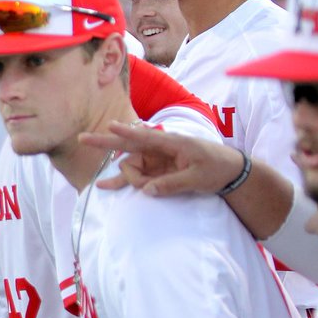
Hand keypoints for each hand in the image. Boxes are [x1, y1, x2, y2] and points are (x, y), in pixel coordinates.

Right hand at [79, 122, 244, 195]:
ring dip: (132, 180)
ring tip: (148, 188)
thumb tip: (145, 190)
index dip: (126, 132)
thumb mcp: (198, 178)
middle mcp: (159, 148)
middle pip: (129, 150)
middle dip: (110, 148)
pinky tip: (102, 185)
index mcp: (172, 143)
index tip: (110, 126)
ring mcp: (155, 160)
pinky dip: (120, 181)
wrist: (230, 171)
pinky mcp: (155, 170)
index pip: (145, 136)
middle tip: (88, 143)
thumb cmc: (217, 168)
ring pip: (131, 167)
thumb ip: (171, 184)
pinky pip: (134, 176)